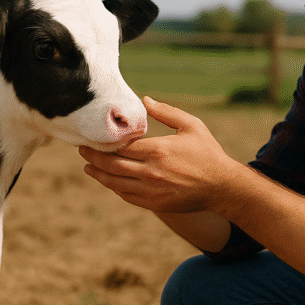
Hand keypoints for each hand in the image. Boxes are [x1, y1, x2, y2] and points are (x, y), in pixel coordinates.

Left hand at [80, 97, 241, 212]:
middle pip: (112, 164)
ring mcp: (151, 190)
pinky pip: (126, 195)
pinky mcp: (154, 203)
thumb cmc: (207, 152)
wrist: (222, 186)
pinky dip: (114, 187)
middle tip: (82, 150)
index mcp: (158, 150)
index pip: (121, 146)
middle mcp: (151, 172)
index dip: (103, 142)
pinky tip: (108, 180)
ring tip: (88, 167)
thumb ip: (166, 112)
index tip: (92, 137)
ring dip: (98, 174)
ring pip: (115, 183)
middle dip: (94, 157)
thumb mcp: (191, 125)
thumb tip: (144, 101)